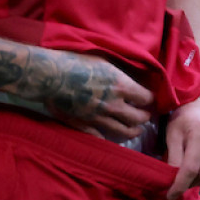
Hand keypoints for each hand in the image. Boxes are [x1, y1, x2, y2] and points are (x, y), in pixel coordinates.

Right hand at [37, 54, 154, 141]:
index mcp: (122, 86)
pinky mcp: (83, 126)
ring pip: (123, 131)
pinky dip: (108, 138)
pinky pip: (100, 138)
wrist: (49, 76)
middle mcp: (114, 105)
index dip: (150, 99)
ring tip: (136, 130)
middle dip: (145, 117)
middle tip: (145, 115)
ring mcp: (98, 118)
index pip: (147, 98)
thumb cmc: (76, 61)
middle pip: (139, 118)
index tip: (149, 99)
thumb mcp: (105, 60)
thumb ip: (120, 72)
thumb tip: (133, 76)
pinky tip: (111, 136)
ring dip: (133, 131)